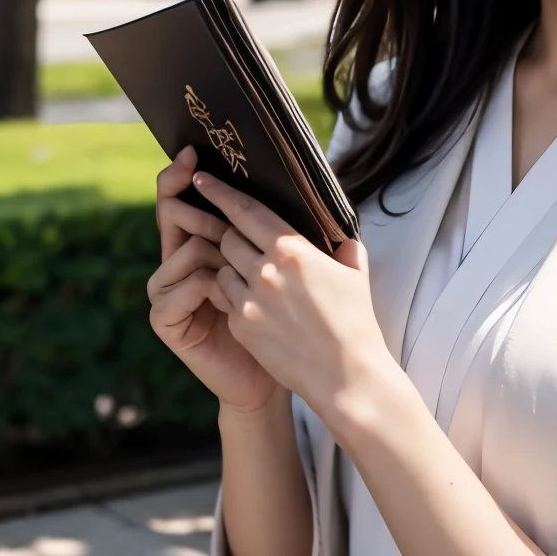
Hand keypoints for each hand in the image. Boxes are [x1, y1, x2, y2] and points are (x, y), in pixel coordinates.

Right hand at [146, 146, 280, 414]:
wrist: (269, 377)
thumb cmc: (283, 322)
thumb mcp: (289, 272)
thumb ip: (288, 235)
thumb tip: (311, 191)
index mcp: (207, 245)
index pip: (189, 201)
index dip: (186, 176)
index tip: (193, 153)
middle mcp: (182, 264)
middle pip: (173, 217)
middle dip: (190, 201)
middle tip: (200, 183)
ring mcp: (170, 292)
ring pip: (180, 251)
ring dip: (205, 246)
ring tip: (229, 250)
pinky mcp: (167, 321)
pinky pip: (173, 292)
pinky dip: (197, 287)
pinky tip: (221, 290)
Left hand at [196, 168, 404, 438]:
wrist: (346, 376)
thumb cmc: (355, 324)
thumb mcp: (354, 276)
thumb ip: (343, 250)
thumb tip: (342, 239)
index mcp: (293, 250)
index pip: (246, 211)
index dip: (220, 192)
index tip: (201, 178)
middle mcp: (265, 271)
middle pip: (228, 238)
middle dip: (231, 236)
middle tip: (242, 241)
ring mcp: (249, 300)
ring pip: (223, 269)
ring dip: (234, 269)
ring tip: (256, 281)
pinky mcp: (240, 326)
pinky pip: (225, 299)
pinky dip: (235, 297)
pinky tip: (258, 308)